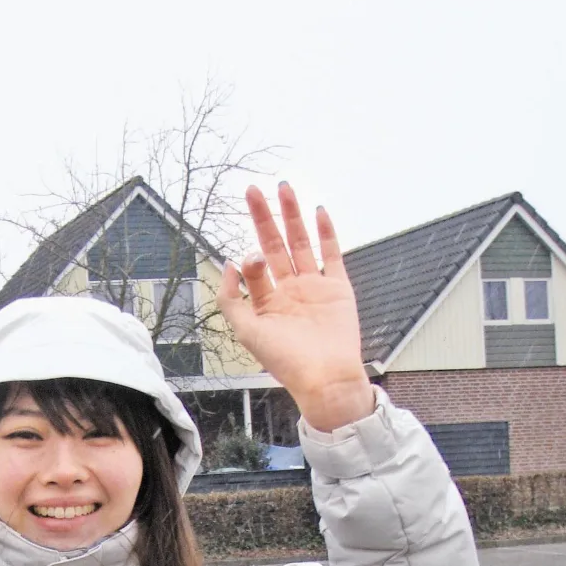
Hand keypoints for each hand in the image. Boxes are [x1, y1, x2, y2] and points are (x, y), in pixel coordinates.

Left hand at [217, 183, 373, 432]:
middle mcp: (290, 291)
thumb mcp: (246, 331)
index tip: (251, 258)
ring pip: (301, 243)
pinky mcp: (338, 288)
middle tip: (253, 191)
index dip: (250, 259)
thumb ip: (230, 299)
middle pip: (275, 246)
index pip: (255, 269)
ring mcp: (314, 287)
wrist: (324, 377)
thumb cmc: (285, 361)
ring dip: (292, 216)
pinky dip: (326, 232)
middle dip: (264, 219)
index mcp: (268, 303)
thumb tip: (227, 264)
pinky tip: (318, 211)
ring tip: (283, 188)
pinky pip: (331, 254)